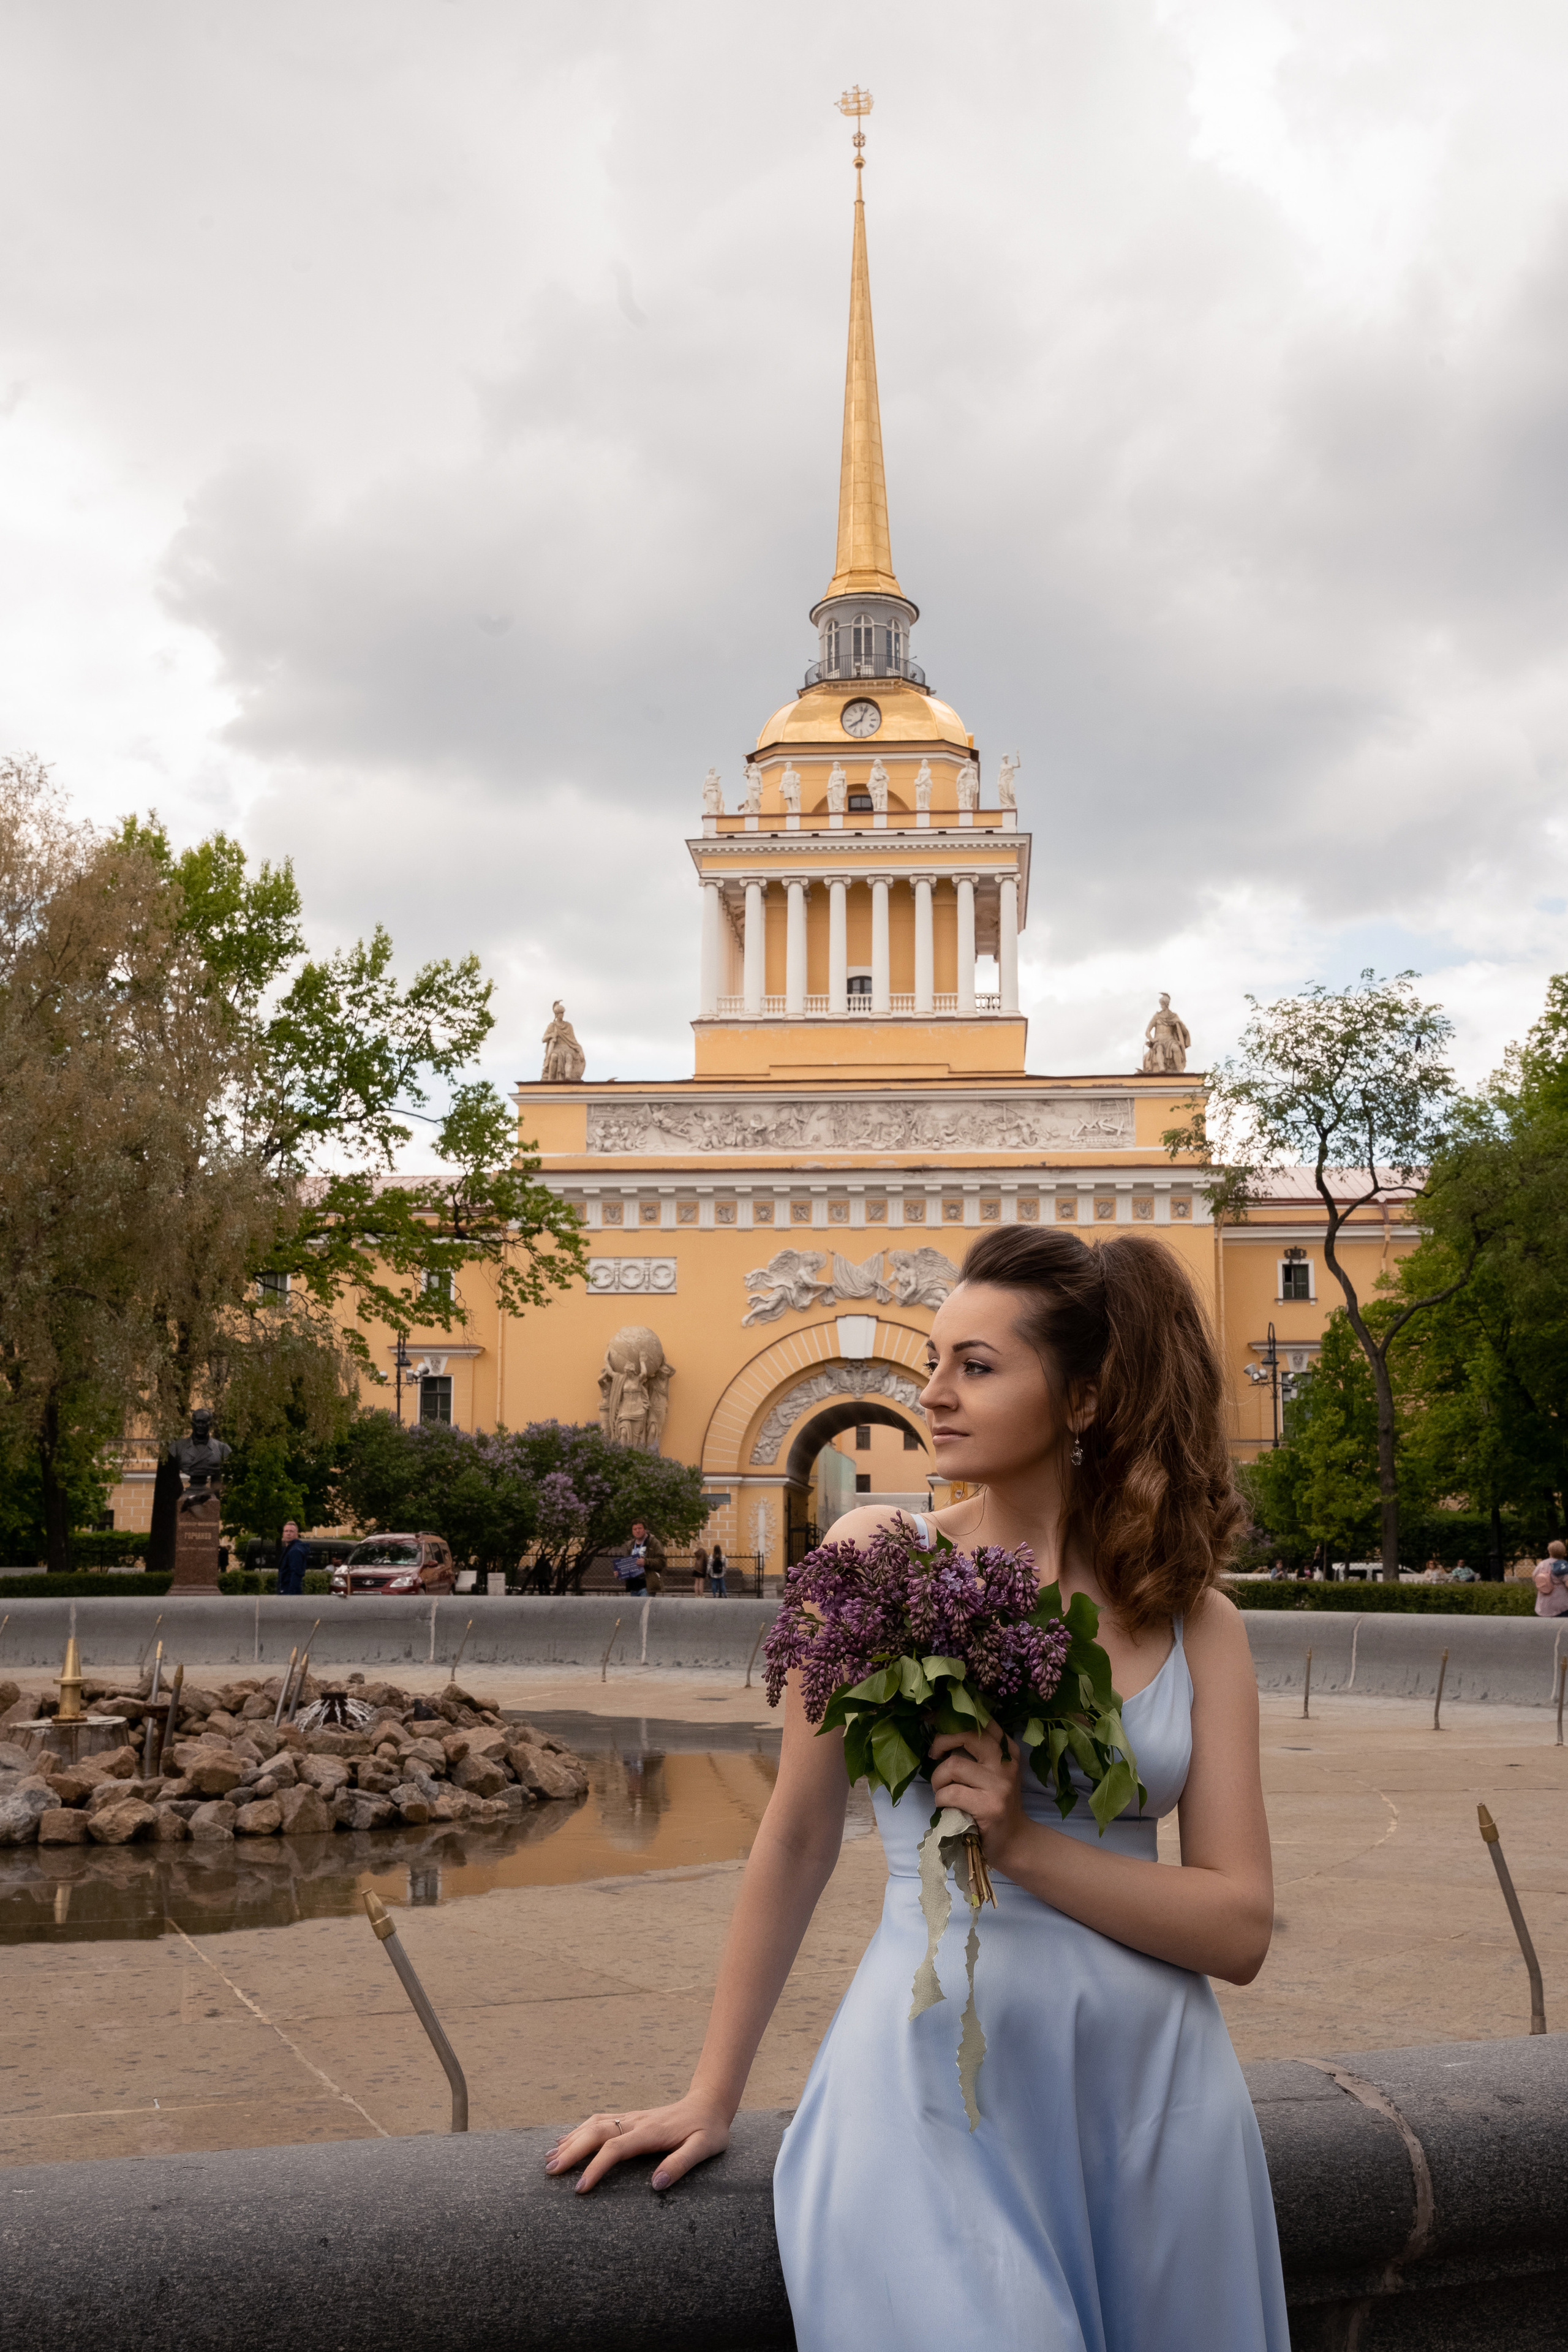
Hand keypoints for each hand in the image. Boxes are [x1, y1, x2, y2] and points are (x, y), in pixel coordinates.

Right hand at [544, 2093, 731, 2193]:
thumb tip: (656, 2184)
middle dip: (572, 2151)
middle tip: (550, 2171)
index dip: (596, 2167)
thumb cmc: (709, 2130)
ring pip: (594, 2124)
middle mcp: (636, 2121)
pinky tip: (567, 2140)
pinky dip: (579, 2130)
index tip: (580, 2189)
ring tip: (549, 2158)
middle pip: (596, 2132)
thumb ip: (681, 2164)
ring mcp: (632, 2118)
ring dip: (571, 2140)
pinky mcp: (631, 2118)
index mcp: (651, 2132)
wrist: (710, 2103)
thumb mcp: (705, 2148)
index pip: (615, 2148)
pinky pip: (599, 2121)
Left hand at [928, 1719, 1028, 1877]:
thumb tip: (943, 1734)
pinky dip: (940, 1798)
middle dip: (942, 1741)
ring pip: (954, 1765)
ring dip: (938, 1778)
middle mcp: (1006, 1764)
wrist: (1014, 1841)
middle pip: (968, 1735)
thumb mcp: (995, 1773)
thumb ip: (979, 1754)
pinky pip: (952, 1793)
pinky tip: (944, 1805)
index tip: (936, 1720)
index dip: (955, 1719)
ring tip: (940, 1789)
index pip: (984, 1722)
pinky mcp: (988, 1807)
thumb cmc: (996, 1804)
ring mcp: (999, 1785)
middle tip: (934, 1754)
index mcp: (1008, 1751)